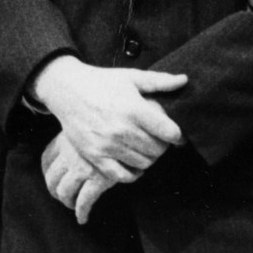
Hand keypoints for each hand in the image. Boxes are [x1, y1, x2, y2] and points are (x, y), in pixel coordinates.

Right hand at [31, 57, 187, 182]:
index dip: (178, 135)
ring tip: (145, 149)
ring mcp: (107, 145)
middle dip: (163, 146)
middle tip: (159, 141)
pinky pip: (121, 176)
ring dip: (149, 158)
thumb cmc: (102, 82)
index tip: (176, 135)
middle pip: (158, 149)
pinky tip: (133, 163)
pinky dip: (132, 173)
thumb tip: (185, 80)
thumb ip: (159, 81)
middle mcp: (121, 129)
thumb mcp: (131, 77)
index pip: (169, 132)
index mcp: (134, 109)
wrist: (67, 91)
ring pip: (143, 163)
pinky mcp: (95, 156)